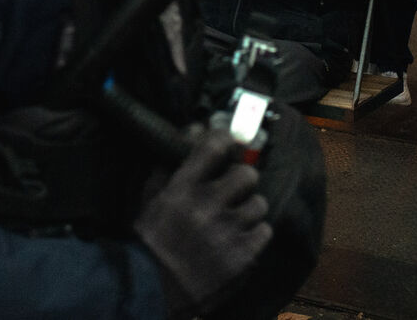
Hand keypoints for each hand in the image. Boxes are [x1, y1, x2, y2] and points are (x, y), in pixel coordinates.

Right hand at [135, 129, 272, 314]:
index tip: (228, 143)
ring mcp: (227, 232)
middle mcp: (206, 206)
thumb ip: (171, 165)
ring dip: (249, 208)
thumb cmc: (151, 239)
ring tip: (237, 216)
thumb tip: (193, 131)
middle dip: (242, 179)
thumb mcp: (151, 198)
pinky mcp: (242, 256)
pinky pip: (265, 231)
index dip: (226, 140)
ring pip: (259, 203)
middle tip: (235, 187)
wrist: (155, 287)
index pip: (213, 147)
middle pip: (247, 174)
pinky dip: (255, 233)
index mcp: (180, 189)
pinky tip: (240, 236)